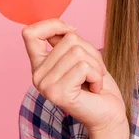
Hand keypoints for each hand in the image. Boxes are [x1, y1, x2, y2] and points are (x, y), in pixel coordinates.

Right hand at [22, 18, 127, 134]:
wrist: (108, 113)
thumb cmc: (96, 83)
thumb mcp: (82, 55)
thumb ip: (68, 41)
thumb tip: (65, 28)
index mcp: (40, 64)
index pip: (30, 33)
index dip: (53, 24)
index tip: (71, 31)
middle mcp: (37, 75)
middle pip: (68, 39)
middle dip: (90, 52)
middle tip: (91, 72)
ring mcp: (45, 86)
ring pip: (77, 52)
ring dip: (95, 65)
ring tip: (93, 80)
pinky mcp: (57, 94)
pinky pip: (83, 67)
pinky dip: (97, 75)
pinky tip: (94, 89)